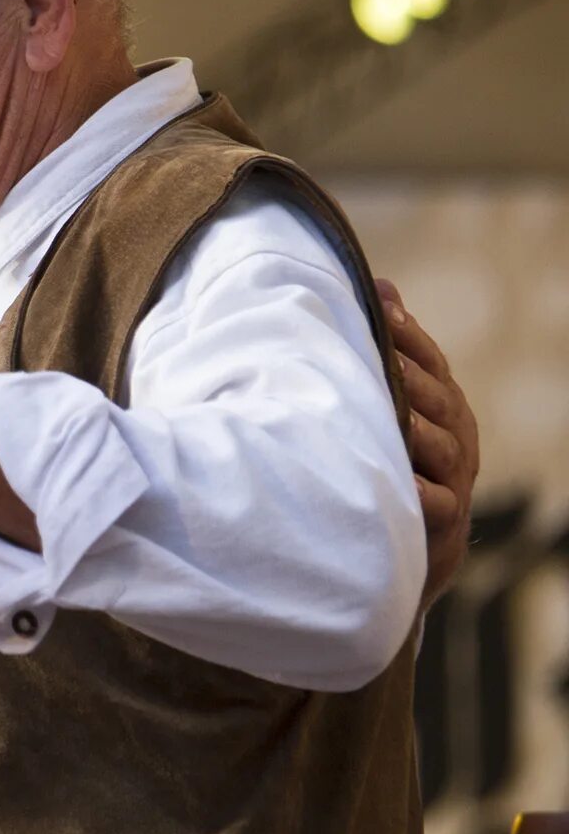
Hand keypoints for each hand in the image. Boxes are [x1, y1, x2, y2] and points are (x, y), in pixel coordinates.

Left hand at [377, 279, 478, 604]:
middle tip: (376, 351)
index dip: (405, 334)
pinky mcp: (443, 524)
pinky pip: (436, 504)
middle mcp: (456, 437)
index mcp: (442, 404)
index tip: (377, 306)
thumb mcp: (390, 405)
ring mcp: (453, 479)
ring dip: (414, 430)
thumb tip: (380, 284)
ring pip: (439, 447)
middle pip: (435, 398)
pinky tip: (399, 484)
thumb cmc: (391, 463)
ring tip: (391, 416)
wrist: (406, 549)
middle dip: (407, 373)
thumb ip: (387, 350)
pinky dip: (418, 493)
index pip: (428, 360)